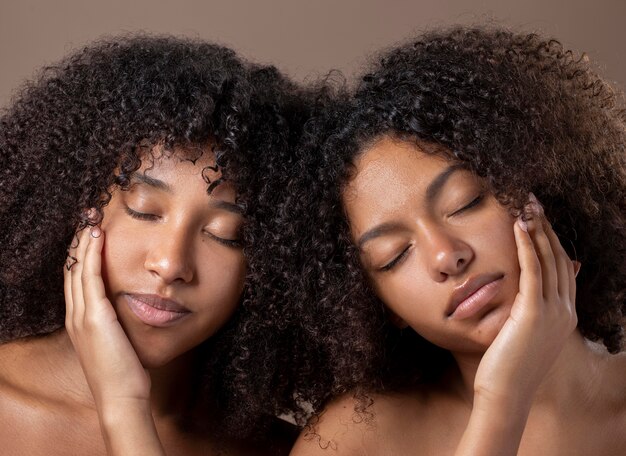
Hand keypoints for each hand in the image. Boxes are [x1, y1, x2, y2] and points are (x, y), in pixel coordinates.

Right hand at [64, 224, 150, 409]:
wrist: (121, 396)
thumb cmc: (125, 372)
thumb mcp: (117, 342)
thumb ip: (117, 324)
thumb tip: (129, 311)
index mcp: (80, 321)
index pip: (76, 281)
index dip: (81, 256)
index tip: (90, 235)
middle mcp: (75, 316)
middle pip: (72, 270)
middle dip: (79, 243)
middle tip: (87, 218)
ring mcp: (82, 316)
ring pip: (78, 269)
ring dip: (84, 242)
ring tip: (91, 219)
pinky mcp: (94, 317)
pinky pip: (91, 277)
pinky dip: (92, 254)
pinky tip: (97, 237)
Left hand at [473, 195, 577, 405]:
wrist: (506, 394)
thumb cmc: (507, 365)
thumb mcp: (524, 334)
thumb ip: (529, 310)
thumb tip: (523, 295)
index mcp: (564, 315)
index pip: (562, 268)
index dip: (551, 240)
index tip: (538, 218)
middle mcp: (565, 311)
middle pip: (560, 258)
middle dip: (547, 227)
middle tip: (533, 201)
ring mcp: (553, 312)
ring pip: (549, 260)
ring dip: (538, 229)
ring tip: (526, 205)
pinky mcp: (534, 313)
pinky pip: (533, 271)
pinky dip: (527, 246)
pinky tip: (519, 226)